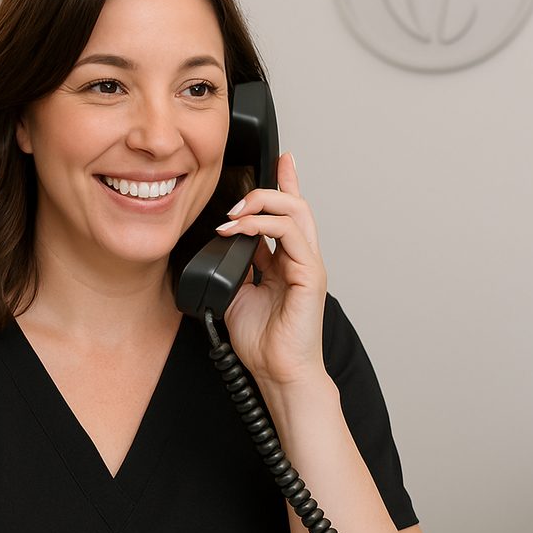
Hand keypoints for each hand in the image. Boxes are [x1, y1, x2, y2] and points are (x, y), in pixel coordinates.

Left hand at [216, 152, 327, 387]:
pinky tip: (240, 231)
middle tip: (236, 198)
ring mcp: (308, 265)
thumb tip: (222, 244)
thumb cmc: (264, 343)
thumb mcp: (237, 294)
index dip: (286, 183)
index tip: (280, 159)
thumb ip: (235, 266)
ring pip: (296, 212)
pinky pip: (291, 235)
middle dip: (270, 187)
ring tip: (234, 216)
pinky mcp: (310, 276)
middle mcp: (301, 259)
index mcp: (287, 262)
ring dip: (261, 205)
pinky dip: (263, 225)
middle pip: (296, 204)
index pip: (288, 214)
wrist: (278, 374)